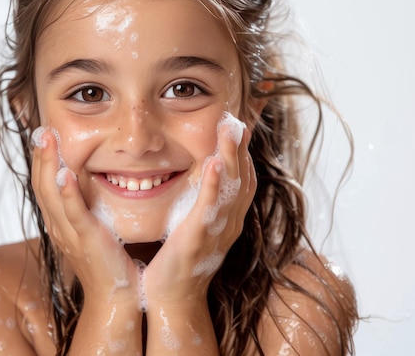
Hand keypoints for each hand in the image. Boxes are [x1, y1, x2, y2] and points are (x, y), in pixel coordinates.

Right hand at [30, 127, 138, 304]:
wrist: (117, 295)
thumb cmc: (110, 261)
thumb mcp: (94, 228)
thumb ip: (89, 207)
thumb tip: (92, 184)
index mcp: (60, 222)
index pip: (44, 185)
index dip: (42, 159)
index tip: (45, 134)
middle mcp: (59, 226)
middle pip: (41, 185)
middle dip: (40, 155)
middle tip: (41, 129)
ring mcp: (70, 233)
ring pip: (51, 194)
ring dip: (48, 164)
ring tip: (48, 139)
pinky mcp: (86, 239)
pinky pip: (73, 213)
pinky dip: (67, 193)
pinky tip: (65, 174)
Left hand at [142, 118, 256, 305]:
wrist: (171, 296)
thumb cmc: (180, 260)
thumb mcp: (196, 225)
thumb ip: (202, 201)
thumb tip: (201, 176)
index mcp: (227, 217)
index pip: (243, 179)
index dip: (243, 152)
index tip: (239, 124)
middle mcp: (228, 222)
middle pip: (243, 178)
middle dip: (241, 147)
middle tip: (237, 117)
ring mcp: (216, 231)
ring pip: (232, 188)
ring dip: (233, 157)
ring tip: (232, 129)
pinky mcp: (198, 239)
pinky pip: (210, 209)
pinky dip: (215, 186)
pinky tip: (215, 164)